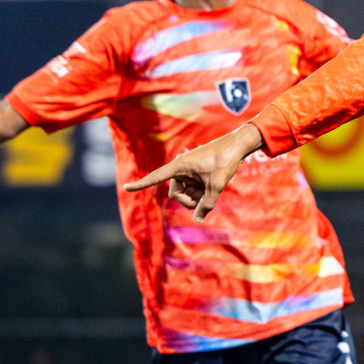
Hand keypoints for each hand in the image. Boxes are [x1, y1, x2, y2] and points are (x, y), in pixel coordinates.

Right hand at [124, 124, 262, 220]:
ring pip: (186, 193)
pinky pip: (193, 188)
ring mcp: (188, 171)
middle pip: (176, 194)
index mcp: (179, 166)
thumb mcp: (217, 186)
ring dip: (198, 197)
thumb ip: (206, 204)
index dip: (141, 184)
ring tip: (213, 190)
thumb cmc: (225, 162)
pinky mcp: (196, 172)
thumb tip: (199, 218)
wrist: (238, 145)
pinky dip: (201, 192)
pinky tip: (214, 187)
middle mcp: (180, 168)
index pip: (155, 177)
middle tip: (205, 202)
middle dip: (189, 201)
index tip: (126, 187)